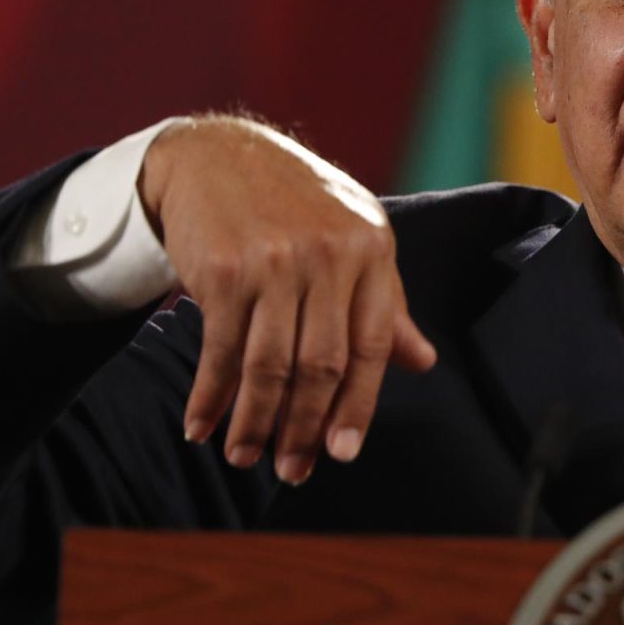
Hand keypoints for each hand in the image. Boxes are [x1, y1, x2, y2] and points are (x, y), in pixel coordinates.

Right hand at [138, 116, 436, 484]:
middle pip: (322, 364)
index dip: (358, 406)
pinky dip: (209, 396)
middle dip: (304, 427)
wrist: (218, 154)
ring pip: (270, 365)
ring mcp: (275, 262)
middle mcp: (329, 255)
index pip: (372, 345)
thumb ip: (386, 303)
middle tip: (291, 470)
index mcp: (371, 250)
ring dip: (254, 422)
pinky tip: (201, 425)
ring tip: (245, 456)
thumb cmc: (296, 204)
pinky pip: (220, 350)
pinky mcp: (223, 271)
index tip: (342, 452)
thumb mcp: (356, 239)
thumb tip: (423, 363)